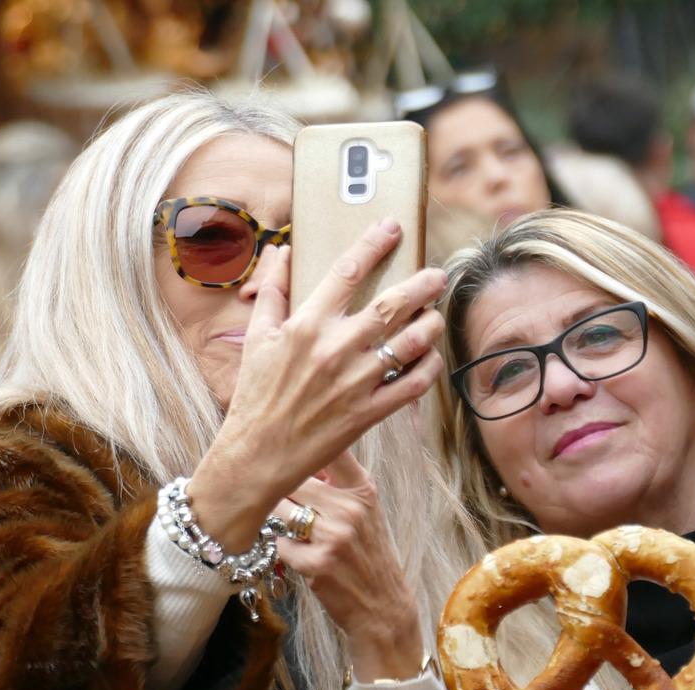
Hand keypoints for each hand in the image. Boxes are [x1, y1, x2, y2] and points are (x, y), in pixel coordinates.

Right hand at [192, 220, 445, 548]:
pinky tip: (431, 358)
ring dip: (430, 325)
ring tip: (435, 317)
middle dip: (421, 284)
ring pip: (410, 343)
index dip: (373, 245)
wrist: (257, 455)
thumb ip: (273, 291)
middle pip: (390, 304)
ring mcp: (355, 382)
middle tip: (438, 274)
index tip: (392, 228)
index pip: (346, 272)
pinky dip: (429, 368)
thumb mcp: (257, 337)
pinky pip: (413, 385)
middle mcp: (334, 349)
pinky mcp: (369, 413)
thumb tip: (285, 252)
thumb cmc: (256, 394)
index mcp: (305, 325)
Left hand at [273, 449, 421, 680]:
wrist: (382, 607)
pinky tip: (299, 557)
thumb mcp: (364, 514)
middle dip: (277, 488)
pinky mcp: (318, 563)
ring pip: (281, 510)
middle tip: (265, 494)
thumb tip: (295, 456)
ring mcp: (335, 535)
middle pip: (292, 479)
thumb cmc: (366, 556)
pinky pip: (281, 544)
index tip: (283, 438)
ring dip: (277, 519)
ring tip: (288, 529)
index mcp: (363, 490)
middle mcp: (350, 508)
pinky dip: (284, 551)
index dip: (302, 441)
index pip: (330, 448)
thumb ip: (336, 484)